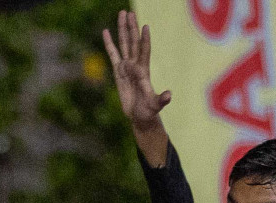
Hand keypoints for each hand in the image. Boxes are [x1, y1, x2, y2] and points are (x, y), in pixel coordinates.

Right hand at [103, 11, 169, 130]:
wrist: (140, 116)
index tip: (145, 26)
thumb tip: (169, 95)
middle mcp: (136, 65)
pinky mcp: (118, 71)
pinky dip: (109, 43)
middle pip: (133, 42)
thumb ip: (162, 99)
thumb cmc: (149, 110)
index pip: (144, 51)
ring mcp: (127, 67)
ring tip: (122, 14)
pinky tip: (106, 31)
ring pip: (124, 43)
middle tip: (129, 12)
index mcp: (144, 70)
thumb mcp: (156, 105)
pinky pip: (112, 54)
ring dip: (122, 29)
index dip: (144, 40)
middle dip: (132, 27)